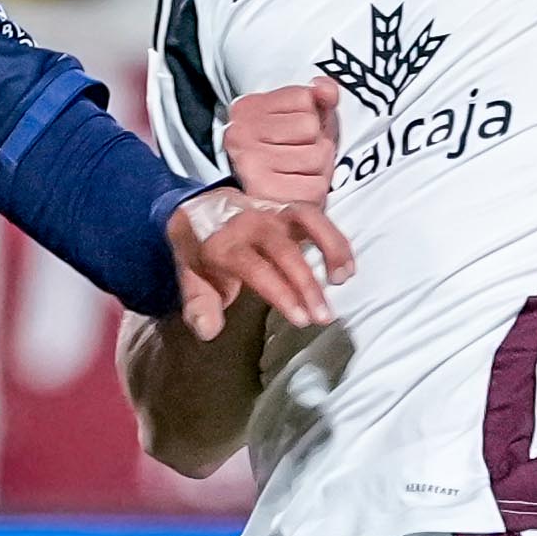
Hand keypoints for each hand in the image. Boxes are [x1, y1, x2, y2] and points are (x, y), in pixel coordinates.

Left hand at [167, 185, 351, 338]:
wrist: (198, 204)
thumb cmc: (201, 249)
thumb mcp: (190, 276)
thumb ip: (199, 304)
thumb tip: (208, 331)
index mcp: (224, 243)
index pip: (256, 268)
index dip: (280, 293)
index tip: (300, 318)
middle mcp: (251, 223)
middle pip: (285, 251)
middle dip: (307, 284)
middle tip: (323, 316)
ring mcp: (272, 211)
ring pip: (307, 221)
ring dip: (330, 248)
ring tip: (343, 279)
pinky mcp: (288, 208)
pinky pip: (317, 216)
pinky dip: (335, 239)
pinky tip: (347, 266)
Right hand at [220, 79, 340, 204]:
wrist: (258, 206)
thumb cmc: (285, 153)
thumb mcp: (299, 117)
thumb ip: (317, 97)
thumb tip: (326, 90)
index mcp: (248, 109)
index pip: (303, 98)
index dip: (310, 116)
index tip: (292, 131)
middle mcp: (242, 133)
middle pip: (310, 126)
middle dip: (315, 142)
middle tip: (298, 156)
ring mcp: (250, 163)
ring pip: (317, 156)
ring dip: (318, 168)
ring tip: (298, 174)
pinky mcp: (264, 194)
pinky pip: (315, 186)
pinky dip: (313, 190)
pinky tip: (297, 190)